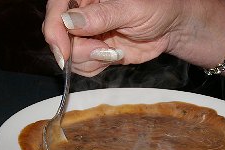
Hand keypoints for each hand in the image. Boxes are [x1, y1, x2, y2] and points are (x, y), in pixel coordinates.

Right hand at [43, 0, 191, 76]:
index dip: (55, 29)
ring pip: (69, 54)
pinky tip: (114, 56)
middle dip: (77, 50)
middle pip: (58, 35)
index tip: (63, 50)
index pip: (57, 7)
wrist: (170, 28)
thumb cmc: (156, 8)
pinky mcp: (93, 51)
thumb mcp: (131, 9)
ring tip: (114, 52)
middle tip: (103, 50)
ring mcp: (86, 34)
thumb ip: (101, 16)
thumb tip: (69, 22)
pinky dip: (96, 67)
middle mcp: (81, 14)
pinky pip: (82, 66)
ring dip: (90, 60)